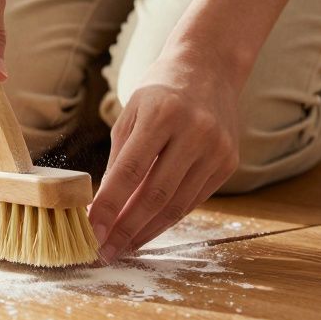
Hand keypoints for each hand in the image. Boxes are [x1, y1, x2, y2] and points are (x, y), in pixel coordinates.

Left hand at [89, 50, 242, 262]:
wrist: (210, 67)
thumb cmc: (161, 90)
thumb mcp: (131, 112)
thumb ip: (119, 158)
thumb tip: (104, 207)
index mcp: (162, 113)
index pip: (130, 171)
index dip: (110, 206)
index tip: (91, 232)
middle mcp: (194, 131)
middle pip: (156, 195)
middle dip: (127, 229)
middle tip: (105, 251)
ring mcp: (217, 149)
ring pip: (177, 204)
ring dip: (146, 231)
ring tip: (123, 247)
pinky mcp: (229, 163)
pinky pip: (193, 200)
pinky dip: (167, 218)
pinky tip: (147, 229)